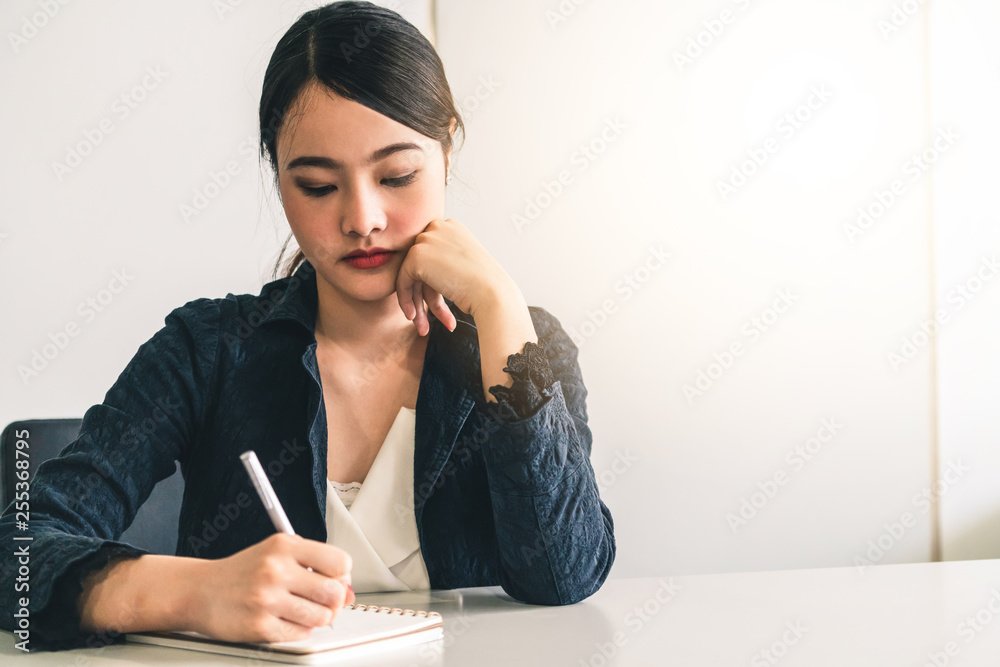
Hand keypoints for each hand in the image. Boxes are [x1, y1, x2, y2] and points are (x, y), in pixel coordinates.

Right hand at [191, 533, 354, 643]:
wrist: (201, 591)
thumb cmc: (244, 572)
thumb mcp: (278, 554)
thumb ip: (315, 565)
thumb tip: (349, 591)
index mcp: (284, 546)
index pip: (339, 561)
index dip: (342, 574)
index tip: (335, 578)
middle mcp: (276, 570)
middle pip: (334, 592)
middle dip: (334, 600)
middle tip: (322, 599)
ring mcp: (267, 599)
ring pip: (322, 616)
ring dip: (317, 617)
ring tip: (302, 609)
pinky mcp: (260, 626)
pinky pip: (301, 634)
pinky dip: (299, 629)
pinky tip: (285, 618)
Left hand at [395, 218, 518, 335]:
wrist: (492, 293)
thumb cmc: (486, 286)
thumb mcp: (464, 266)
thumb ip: (443, 264)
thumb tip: (422, 275)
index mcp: (452, 227)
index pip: (432, 256)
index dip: (432, 284)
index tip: (437, 306)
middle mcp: (438, 227)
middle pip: (420, 264)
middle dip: (423, 294)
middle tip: (427, 319)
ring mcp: (427, 239)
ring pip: (410, 273)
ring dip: (416, 302)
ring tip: (421, 326)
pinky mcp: (417, 255)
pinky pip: (403, 280)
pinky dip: (406, 300)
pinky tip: (414, 317)